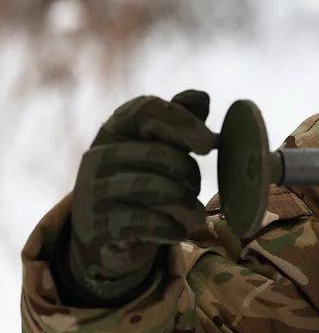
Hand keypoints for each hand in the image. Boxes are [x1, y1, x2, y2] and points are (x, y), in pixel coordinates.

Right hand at [60, 90, 214, 304]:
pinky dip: (172, 227)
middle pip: (160, 154)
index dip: (183, 123)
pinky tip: (179, 230)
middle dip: (189, 173)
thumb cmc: (144, 178)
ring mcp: (94, 191)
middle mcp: (99, 155)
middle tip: (195, 188)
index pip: (146, 110)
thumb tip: (201, 97)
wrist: (107, 234)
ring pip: (156, 188)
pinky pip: (146, 222)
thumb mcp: (161, 146)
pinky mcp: (98, 226)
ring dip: (185, 203)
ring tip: (194, 214)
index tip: (210, 144)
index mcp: (117, 128)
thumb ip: (181, 120)